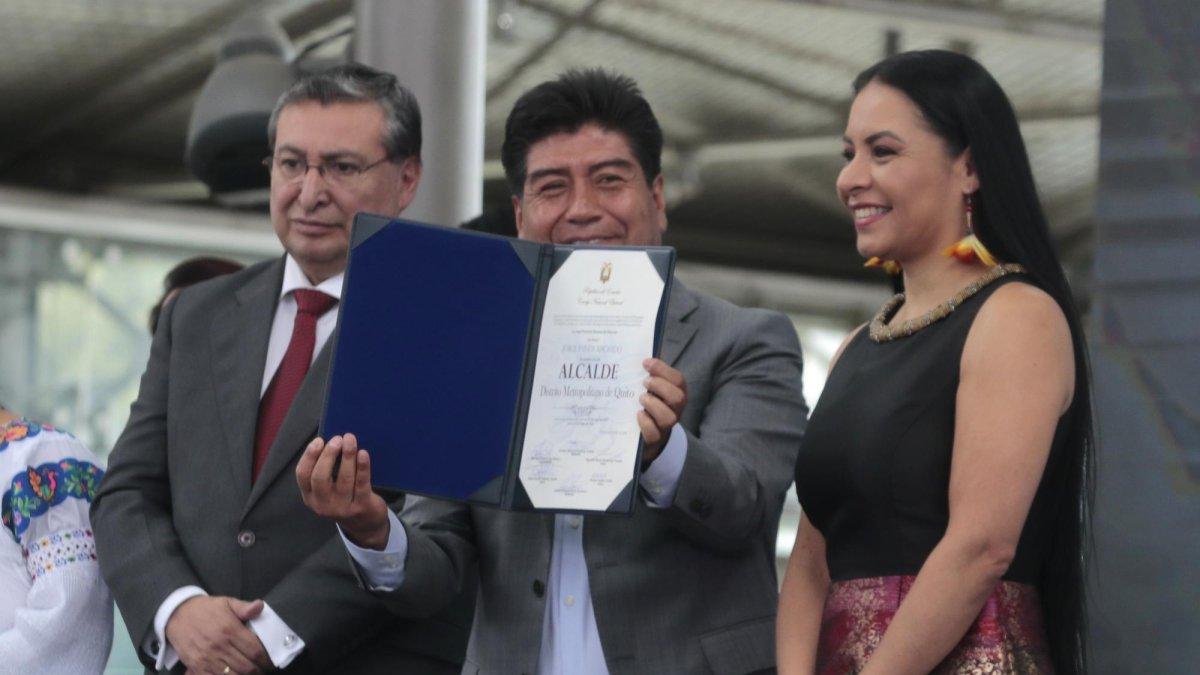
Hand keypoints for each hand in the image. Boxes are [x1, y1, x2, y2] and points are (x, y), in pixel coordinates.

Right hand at [165, 595, 270, 673]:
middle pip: (246, 667)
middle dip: (257, 671)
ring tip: (249, 673)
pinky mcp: (196, 666)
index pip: (254, 651)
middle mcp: (219, 646)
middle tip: (260, 670)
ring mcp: (207, 658)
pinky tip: (232, 674)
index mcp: (230, 630)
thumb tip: (260, 606)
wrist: (177, 614)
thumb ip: (245, 607)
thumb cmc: (206, 609)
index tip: (269, 662)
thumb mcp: (227, 603)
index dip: (265, 660)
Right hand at [296, 433, 390, 549]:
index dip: (309, 456)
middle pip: (320, 477)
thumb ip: (325, 471)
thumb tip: (329, 441)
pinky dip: (362, 467)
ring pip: (343, 479)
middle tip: (337, 439)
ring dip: (347, 456)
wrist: (365, 525)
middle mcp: (323, 504)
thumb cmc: (344, 498)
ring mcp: (342, 508)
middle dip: (328, 455)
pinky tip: (363, 454)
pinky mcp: (361, 507)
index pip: (303, 475)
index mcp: (310, 497)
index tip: (319, 440)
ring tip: (350, 439)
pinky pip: (361, 483)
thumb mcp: (327, 490)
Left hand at [638, 358, 687, 464]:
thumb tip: (644, 353)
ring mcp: (667, 425)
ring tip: (641, 399)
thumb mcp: (653, 386)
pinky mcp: (655, 439)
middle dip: (659, 387)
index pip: (678, 379)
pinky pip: (654, 433)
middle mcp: (676, 409)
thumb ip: (652, 372)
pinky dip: (645, 422)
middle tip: (644, 383)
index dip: (662, 369)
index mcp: (677, 392)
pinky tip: (638, 414)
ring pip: (668, 417)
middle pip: (678, 398)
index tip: (645, 363)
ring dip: (652, 404)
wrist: (648, 433)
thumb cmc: (650, 402)